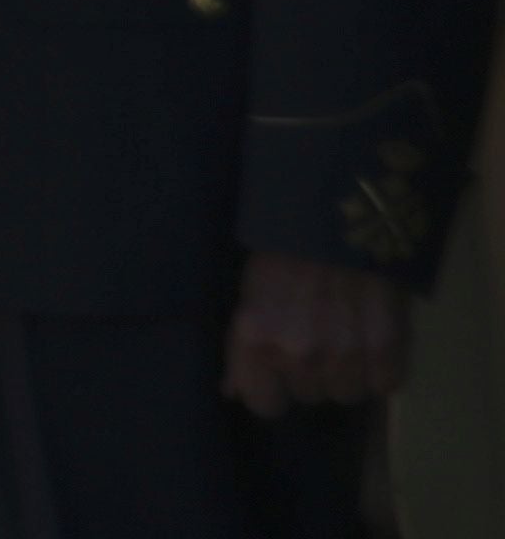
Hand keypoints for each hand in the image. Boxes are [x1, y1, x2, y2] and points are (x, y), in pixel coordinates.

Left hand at [222, 250, 412, 413]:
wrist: (341, 217)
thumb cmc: (285, 250)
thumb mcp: (250, 292)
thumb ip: (242, 348)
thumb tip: (233, 392)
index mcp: (258, 339)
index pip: (264, 405)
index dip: (272, 390)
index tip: (279, 372)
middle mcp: (299, 355)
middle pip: (309, 396)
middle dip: (311, 372)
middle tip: (316, 333)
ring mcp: (346, 356)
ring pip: (347, 394)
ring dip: (348, 371)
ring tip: (346, 332)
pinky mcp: (388, 351)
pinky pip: (385, 384)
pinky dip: (382, 366)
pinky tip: (372, 336)